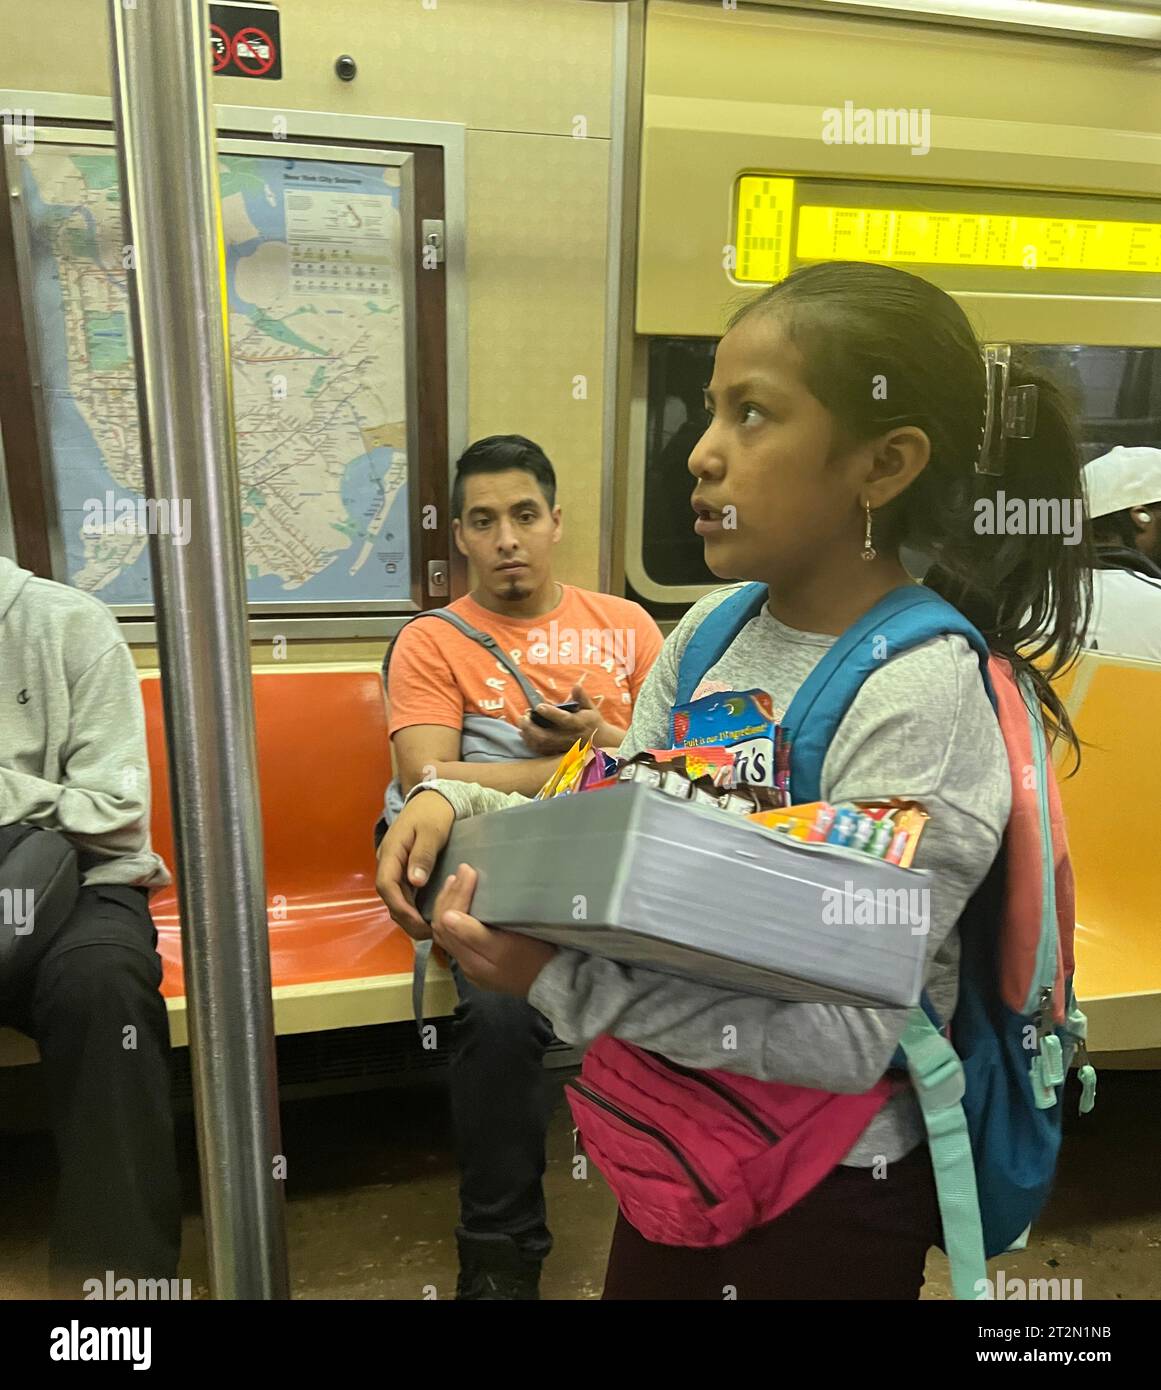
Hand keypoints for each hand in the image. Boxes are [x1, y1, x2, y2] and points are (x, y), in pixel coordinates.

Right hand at [375, 790, 455, 939]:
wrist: (434, 798)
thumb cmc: (434, 812)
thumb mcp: (432, 830)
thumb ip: (423, 854)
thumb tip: (415, 882)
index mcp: (391, 852)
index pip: (386, 886)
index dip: (401, 907)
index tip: (419, 923)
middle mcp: (388, 862)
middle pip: (389, 897)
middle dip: (406, 918)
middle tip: (429, 933)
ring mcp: (395, 866)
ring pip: (396, 897)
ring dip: (409, 915)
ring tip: (430, 929)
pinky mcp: (404, 869)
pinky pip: (404, 892)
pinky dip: (413, 906)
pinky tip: (429, 915)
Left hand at [431, 864, 558, 996]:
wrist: (554, 981)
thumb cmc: (535, 959)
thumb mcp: (508, 946)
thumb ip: (475, 934)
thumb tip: (446, 916)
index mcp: (471, 959)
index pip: (449, 923)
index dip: (456, 894)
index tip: (469, 871)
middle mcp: (466, 964)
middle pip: (443, 927)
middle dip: (450, 896)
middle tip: (462, 870)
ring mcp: (472, 964)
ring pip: (448, 931)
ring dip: (449, 904)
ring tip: (456, 881)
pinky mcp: (480, 961)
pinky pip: (457, 935)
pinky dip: (455, 914)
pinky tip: (462, 902)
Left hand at [517, 681, 602, 754]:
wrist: (599, 741)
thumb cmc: (592, 721)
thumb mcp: (590, 707)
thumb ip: (581, 697)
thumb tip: (576, 685)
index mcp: (578, 724)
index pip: (564, 719)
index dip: (551, 713)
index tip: (539, 706)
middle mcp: (569, 736)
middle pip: (547, 736)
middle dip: (532, 726)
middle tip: (524, 716)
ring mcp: (561, 746)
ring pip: (541, 744)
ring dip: (528, 734)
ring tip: (522, 722)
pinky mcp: (557, 752)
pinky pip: (540, 750)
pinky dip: (529, 742)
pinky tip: (523, 733)